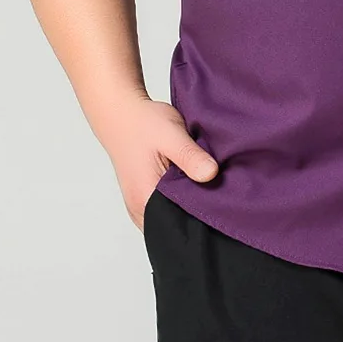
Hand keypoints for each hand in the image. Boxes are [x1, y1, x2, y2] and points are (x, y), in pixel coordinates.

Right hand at [99, 93, 219, 230]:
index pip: (178, 228)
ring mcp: (140, 205)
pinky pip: (165, 207)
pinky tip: (191, 183)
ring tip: (206, 187)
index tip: (221, 207)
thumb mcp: (171, 135)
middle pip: (175, 224)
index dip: (201, 220)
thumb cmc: (142, 123)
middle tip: (218, 194)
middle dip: (197, 213)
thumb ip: (190, 156)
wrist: (121, 113)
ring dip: (188, 204)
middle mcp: (140, 209)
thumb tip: (212, 174)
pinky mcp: (144, 196)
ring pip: (171, 216)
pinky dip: (179, 198)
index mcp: (146, 199)